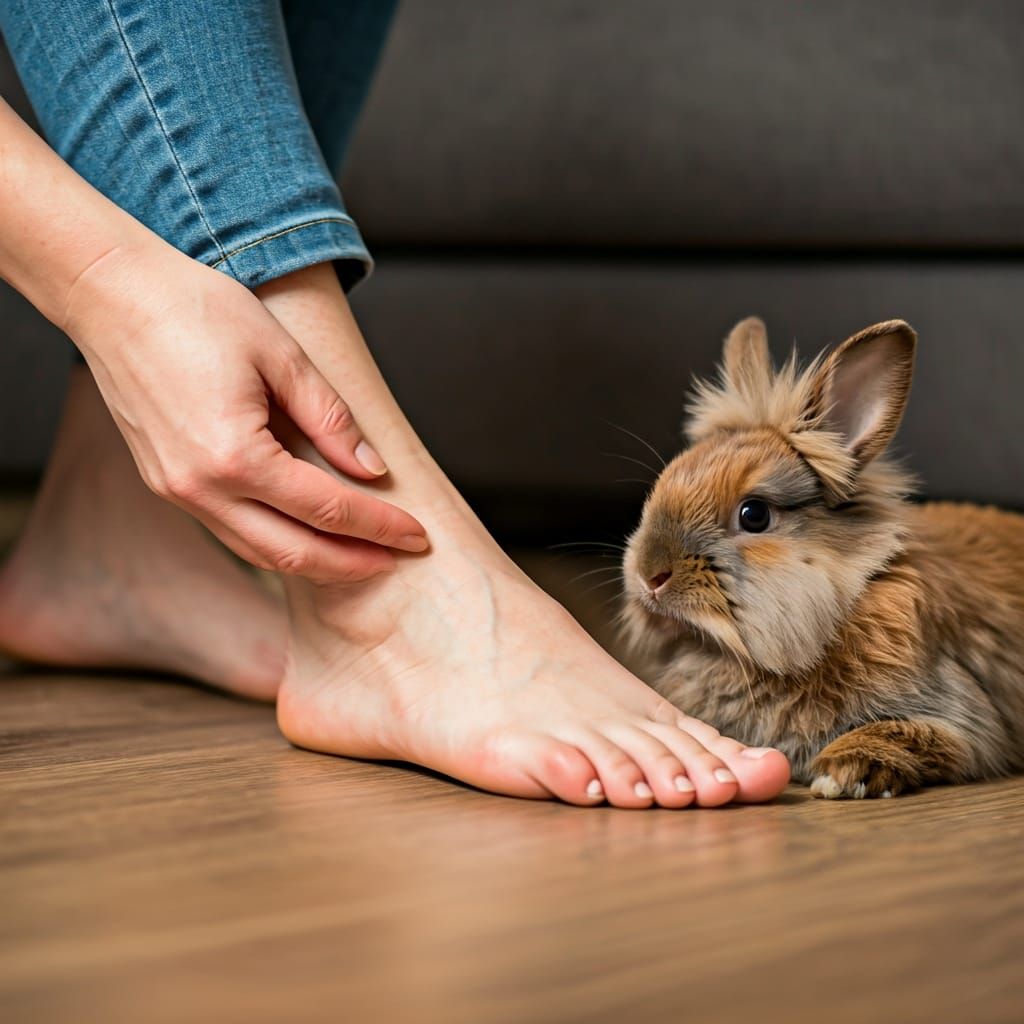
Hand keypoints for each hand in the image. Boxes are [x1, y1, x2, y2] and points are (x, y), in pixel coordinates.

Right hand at [62, 244, 426, 581]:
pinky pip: (232, 531)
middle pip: (293, 553)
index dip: (380, 526)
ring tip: (362, 557)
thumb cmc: (196, 310)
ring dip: (315, 562)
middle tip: (398, 559)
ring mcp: (177, 492)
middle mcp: (200, 489)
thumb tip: (372, 470)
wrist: (111, 295)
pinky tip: (307, 533)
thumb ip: (331, 419)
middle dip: (353, 563)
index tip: (418, 535)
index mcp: (234, 456)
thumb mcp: (281, 356)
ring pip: (258, 552)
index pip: (327, 509)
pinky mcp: (166, 484)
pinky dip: (276, 542)